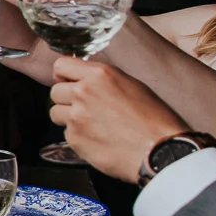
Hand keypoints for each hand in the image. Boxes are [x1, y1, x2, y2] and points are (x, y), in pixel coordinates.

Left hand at [48, 58, 187, 184]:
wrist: (159, 150)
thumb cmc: (154, 119)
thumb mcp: (132, 85)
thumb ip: (102, 80)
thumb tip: (84, 80)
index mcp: (99, 75)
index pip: (61, 65)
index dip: (64, 75)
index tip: (68, 81)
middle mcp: (83, 92)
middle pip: (55, 91)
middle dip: (66, 99)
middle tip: (86, 108)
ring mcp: (76, 116)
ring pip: (56, 112)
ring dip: (68, 118)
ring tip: (92, 124)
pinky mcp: (74, 139)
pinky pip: (66, 133)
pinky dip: (77, 136)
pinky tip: (98, 138)